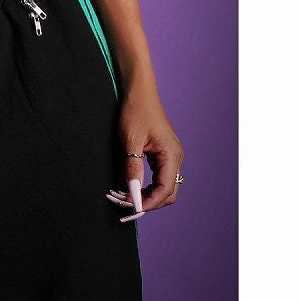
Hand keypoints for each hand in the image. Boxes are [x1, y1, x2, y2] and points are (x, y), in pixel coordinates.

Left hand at [104, 81, 183, 222]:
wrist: (139, 91)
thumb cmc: (136, 111)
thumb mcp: (131, 141)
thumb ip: (133, 168)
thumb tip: (132, 194)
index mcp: (171, 154)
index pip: (165, 189)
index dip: (149, 203)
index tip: (132, 210)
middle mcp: (175, 157)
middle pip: (168, 192)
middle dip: (149, 202)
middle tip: (126, 206)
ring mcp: (170, 155)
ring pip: (163, 186)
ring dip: (147, 195)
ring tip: (125, 197)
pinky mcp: (162, 153)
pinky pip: (159, 176)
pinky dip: (147, 185)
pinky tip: (132, 186)